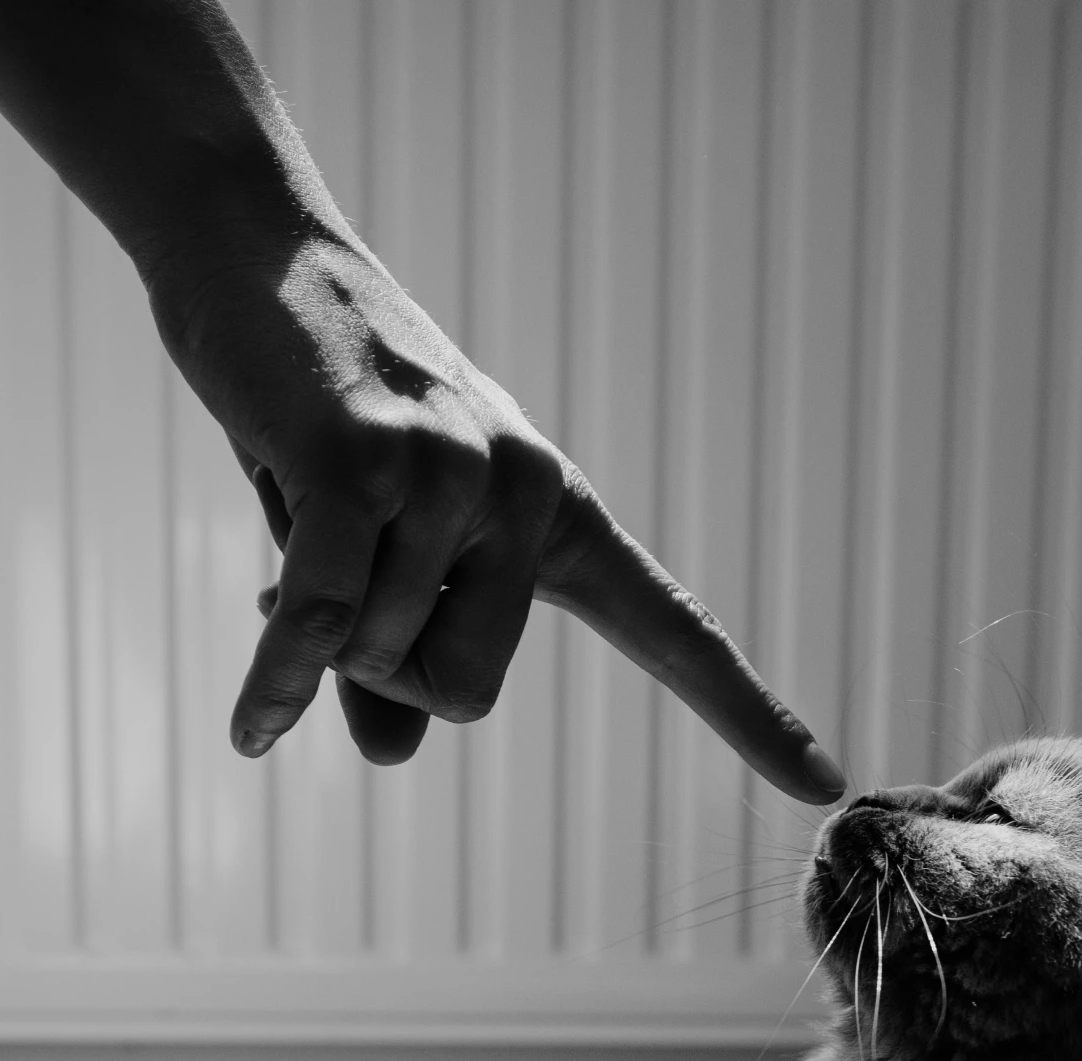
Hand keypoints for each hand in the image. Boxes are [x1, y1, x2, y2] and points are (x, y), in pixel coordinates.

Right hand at [149, 228, 844, 802]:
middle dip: (386, 677)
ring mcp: (451, 474)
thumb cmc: (327, 416)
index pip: (676, 631)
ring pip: (383, 657)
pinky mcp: (358, 465)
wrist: (258, 257)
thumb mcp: (386, 544)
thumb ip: (401, 658)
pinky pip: (322, 625)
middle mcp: (528, 494)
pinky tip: (252, 728)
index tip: (829, 783)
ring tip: (293, 537)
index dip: (752, 714)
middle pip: (468, 692)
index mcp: (562, 516)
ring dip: (315, 636)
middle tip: (334, 594)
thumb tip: (394, 753)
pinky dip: (276, 683)